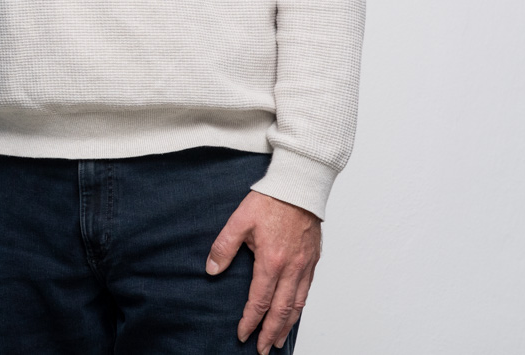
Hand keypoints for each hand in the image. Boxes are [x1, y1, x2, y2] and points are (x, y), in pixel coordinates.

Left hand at [207, 191, 320, 352]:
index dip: (250, 320)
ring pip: (297, 305)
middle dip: (270, 332)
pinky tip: (294, 315)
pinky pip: (307, 292)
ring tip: (278, 340)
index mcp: (271, 260)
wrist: (299, 187)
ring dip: (287, 326)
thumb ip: (224, 247)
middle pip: (281, 310)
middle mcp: (291, 268)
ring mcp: (305, 266)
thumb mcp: (239, 221)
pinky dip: (300, 309)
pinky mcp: (313, 261)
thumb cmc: (269, 201)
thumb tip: (211, 269)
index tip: (242, 334)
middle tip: (263, 349)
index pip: (259, 300)